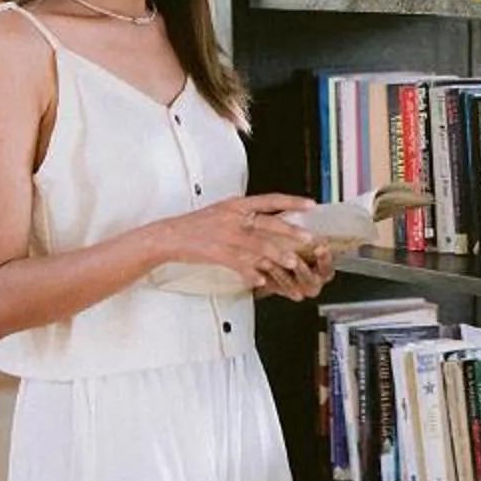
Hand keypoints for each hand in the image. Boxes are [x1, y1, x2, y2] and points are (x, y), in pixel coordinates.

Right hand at [162, 196, 324, 294]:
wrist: (170, 235)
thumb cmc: (197, 225)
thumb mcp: (223, 212)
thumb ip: (245, 216)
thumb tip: (269, 219)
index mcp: (236, 204)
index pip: (270, 199)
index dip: (292, 202)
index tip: (311, 205)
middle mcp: (233, 217)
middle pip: (268, 223)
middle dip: (291, 231)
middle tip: (309, 238)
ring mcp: (225, 234)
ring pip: (258, 245)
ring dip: (277, 255)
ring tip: (292, 262)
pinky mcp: (216, 252)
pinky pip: (239, 264)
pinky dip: (251, 273)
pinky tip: (261, 281)